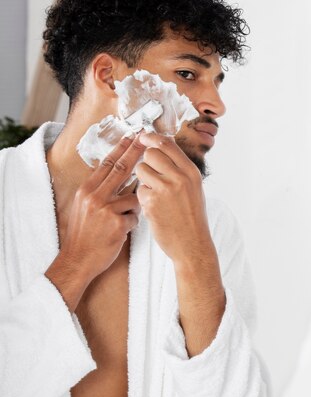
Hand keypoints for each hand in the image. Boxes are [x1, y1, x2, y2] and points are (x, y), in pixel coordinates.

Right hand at [46, 136, 144, 309]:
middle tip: (147, 139)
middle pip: (120, 169)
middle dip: (136, 153)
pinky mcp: (117, 224)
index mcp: (86, 191)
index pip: (106, 164)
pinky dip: (132, 223)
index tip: (132, 136)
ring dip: (134, 208)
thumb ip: (98, 191)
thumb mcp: (84, 207)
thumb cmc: (85, 235)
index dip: (121, 149)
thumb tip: (114, 175)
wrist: (78, 260)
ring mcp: (106, 210)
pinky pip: (135, 217)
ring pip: (134, 197)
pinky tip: (120, 232)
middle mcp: (94, 196)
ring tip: (119, 222)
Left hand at [135, 133, 212, 266]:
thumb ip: (180, 169)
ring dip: (143, 180)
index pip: (168, 144)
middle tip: (151, 175)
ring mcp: (165, 189)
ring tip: (155, 194)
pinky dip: (143, 197)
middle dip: (146, 161)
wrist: (192, 244)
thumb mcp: (194, 188)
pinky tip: (154, 208)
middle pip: (151, 153)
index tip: (142, 137)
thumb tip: (163, 148)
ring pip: (141, 170)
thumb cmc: (192, 217)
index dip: (151, 138)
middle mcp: (180, 177)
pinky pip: (138, 189)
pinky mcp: (151, 202)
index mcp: (191, 172)